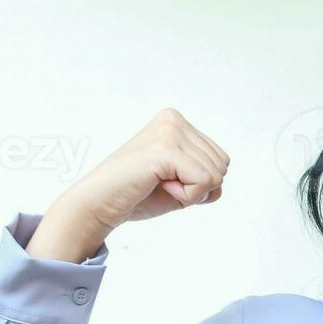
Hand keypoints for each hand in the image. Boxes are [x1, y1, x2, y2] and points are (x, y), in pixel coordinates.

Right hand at [26, 108, 230, 261]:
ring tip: (157, 184)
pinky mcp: (165, 149)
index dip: (200, 182)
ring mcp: (170, 131)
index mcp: (177, 122)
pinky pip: (204, 182)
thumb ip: (207, 178)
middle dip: (198, 187)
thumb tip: (220, 183)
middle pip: (222, 166)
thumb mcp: (181, 184)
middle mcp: (174, 120)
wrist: (100, 203)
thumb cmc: (137, 195)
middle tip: (161, 184)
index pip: (221, 159)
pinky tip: (157, 186)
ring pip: (216, 175)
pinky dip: (186, 196)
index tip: (166, 180)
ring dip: (190, 192)